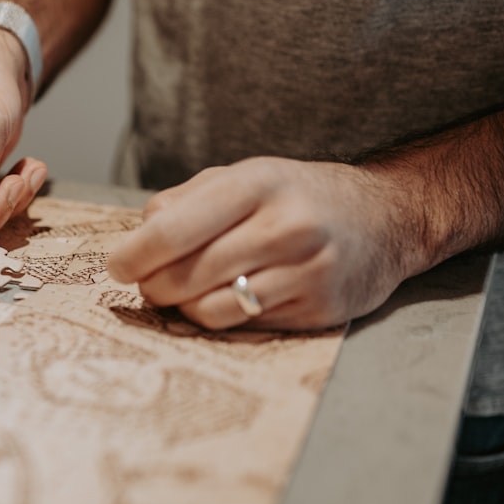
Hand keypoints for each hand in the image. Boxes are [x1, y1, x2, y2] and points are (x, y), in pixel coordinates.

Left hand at [106, 157, 415, 329]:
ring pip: (210, 310)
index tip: (117, 266)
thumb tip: (137, 238)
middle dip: (154, 286)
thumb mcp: (242, 177)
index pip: (173, 230)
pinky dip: (221, 318)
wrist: (386, 218)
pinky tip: (225, 300)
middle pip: (186, 276)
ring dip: (183, 307)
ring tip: (184, 292)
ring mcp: (306, 271)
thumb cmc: (297, 196)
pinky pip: (244, 326)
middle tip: (148, 284)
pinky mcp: (319, 310)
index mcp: (256, 184)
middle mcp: (285, 227)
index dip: (134, 255)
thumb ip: (184, 202)